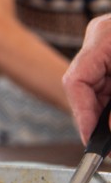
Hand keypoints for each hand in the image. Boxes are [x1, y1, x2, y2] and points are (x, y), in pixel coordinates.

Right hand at [63, 13, 110, 143]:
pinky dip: (110, 107)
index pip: (75, 80)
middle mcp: (100, 43)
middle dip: (97, 118)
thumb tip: (107, 129)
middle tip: (107, 145)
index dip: (82, 114)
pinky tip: (110, 123)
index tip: (92, 139)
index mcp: (102, 36)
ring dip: (105, 115)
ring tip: (110, 139)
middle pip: (86, 88)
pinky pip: (107, 88)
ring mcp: (108, 51)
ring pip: (98, 91)